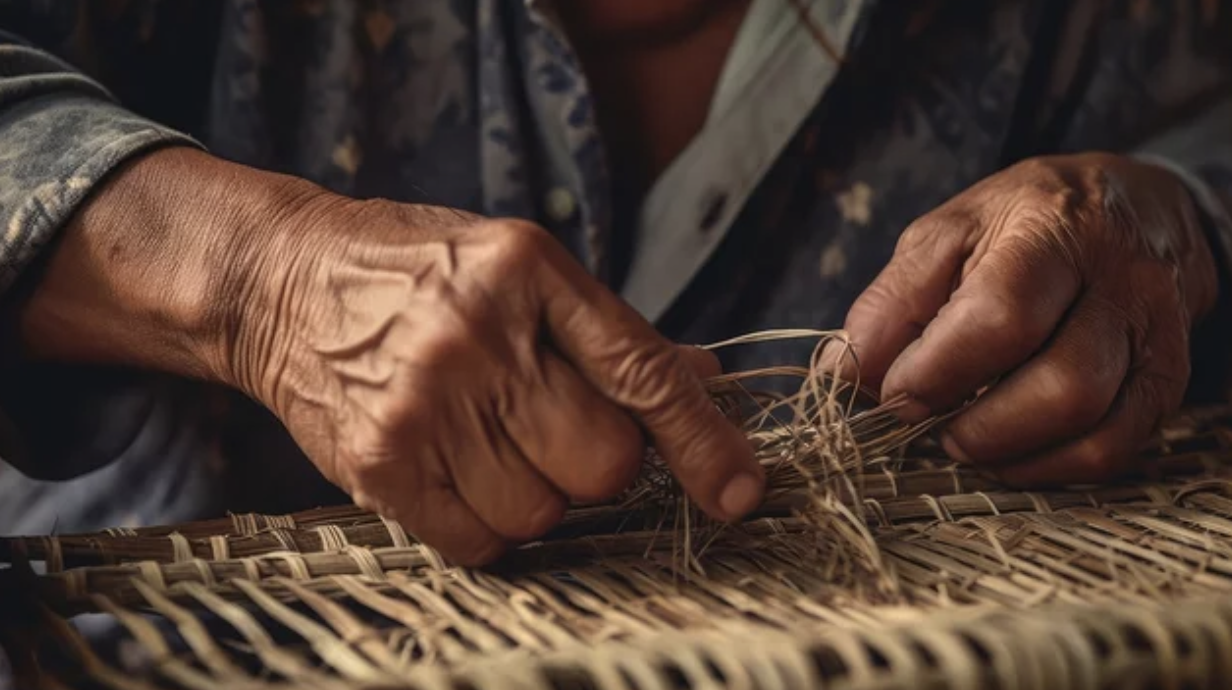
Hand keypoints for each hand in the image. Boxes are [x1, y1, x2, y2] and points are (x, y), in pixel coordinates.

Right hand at [222, 196, 761, 564]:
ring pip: (544, 513)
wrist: (283, 281)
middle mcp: (479, 338)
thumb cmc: (417, 272)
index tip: (741, 493)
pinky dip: (487, 525)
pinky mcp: (379, 463)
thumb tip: (707, 382)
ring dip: (539, 495)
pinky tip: (459, 472)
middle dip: (601, 465)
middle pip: (604, 464)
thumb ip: (612, 332)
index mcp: (529, 273)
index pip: (644, 374)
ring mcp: (425, 405)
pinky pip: (480, 542)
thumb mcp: (518, 267)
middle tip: (556, 430)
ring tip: (492, 441)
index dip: (704, 444)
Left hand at [838, 153, 1217, 485]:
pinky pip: (1118, 448)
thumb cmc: (1022, 222)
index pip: (1002, 316)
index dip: (938, 371)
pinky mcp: (1166, 380)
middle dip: (978, 425)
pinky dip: (1052, 467)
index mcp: (1053, 231)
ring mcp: (1155, 337)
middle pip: (1062, 384)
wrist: (1135, 208)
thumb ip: (891, 301)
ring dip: (1012, 451)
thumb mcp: (946, 233)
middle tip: (927, 425)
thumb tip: (839, 374)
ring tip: (962, 439)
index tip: (893, 394)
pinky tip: (1008, 453)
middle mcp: (1121, 283)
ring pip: (1096, 424)